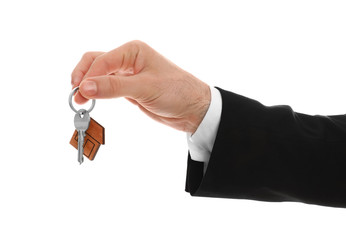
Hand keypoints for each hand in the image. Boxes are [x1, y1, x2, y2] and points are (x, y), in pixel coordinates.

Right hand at [71, 40, 210, 132]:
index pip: (102, 60)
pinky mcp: (129, 88)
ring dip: (88, 85)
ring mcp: (128, 74)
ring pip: (99, 75)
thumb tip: (86, 87)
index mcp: (133, 51)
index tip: (81, 92)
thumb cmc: (176, 92)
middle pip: (96, 62)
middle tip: (77, 95)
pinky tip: (92, 100)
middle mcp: (128, 59)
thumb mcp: (145, 88)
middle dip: (84, 77)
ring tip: (80, 100)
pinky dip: (97, 92)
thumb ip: (114, 87)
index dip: (89, 75)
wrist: (193, 109)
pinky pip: (107, 87)